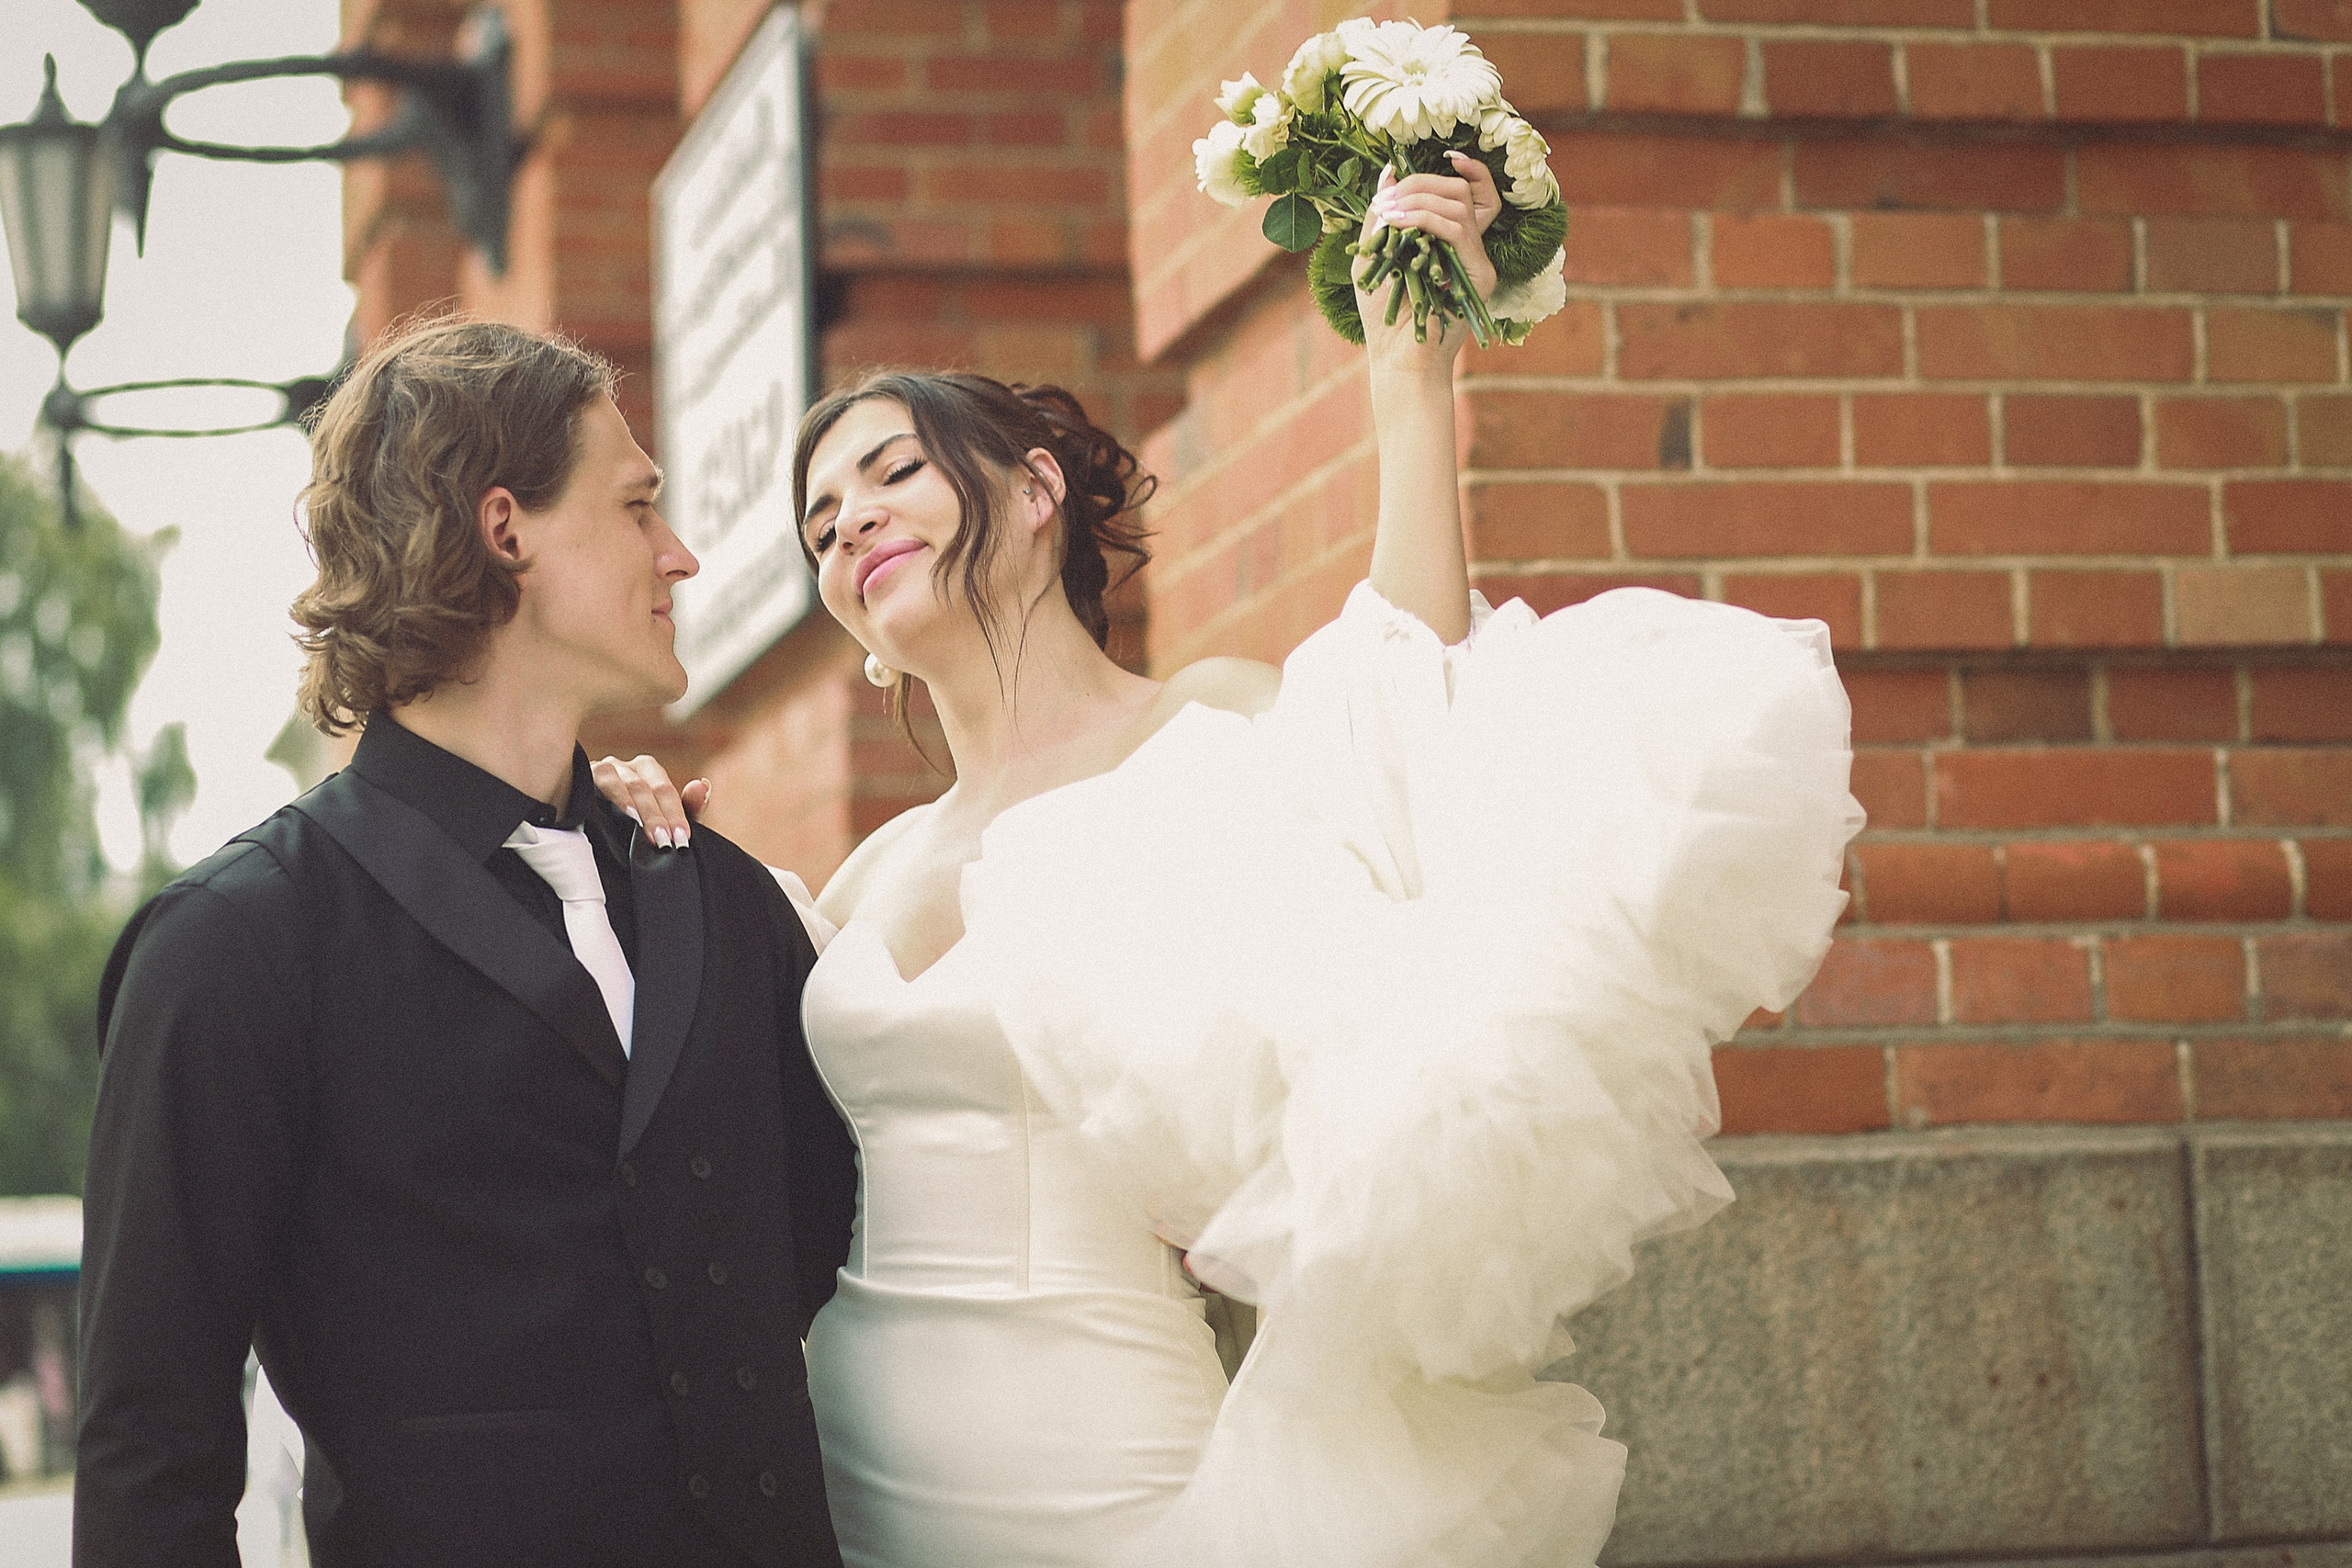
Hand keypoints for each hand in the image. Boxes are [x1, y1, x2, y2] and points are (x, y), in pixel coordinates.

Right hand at [590, 753, 706, 847]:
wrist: (596, 839)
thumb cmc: (636, 824)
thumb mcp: (666, 821)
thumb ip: (689, 807)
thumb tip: (702, 785)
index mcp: (648, 770)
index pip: (665, 790)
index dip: (675, 814)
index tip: (681, 838)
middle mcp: (625, 766)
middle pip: (644, 786)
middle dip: (655, 815)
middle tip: (663, 841)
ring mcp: (603, 770)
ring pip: (618, 780)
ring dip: (630, 802)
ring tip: (637, 822)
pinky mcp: (582, 778)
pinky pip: (592, 779)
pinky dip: (604, 793)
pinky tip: (608, 808)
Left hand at [1354, 152, 1502, 371]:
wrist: (1396, 360)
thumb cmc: (1383, 316)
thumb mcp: (1373, 254)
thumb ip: (1381, 214)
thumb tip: (1388, 170)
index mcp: (1448, 242)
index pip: (1458, 193)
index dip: (1438, 172)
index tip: (1402, 165)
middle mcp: (1468, 249)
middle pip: (1460, 192)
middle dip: (1420, 183)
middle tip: (1387, 196)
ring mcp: (1477, 261)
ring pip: (1459, 205)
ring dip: (1418, 200)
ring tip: (1387, 211)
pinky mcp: (1481, 276)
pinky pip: (1459, 230)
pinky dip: (1425, 218)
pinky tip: (1397, 222)